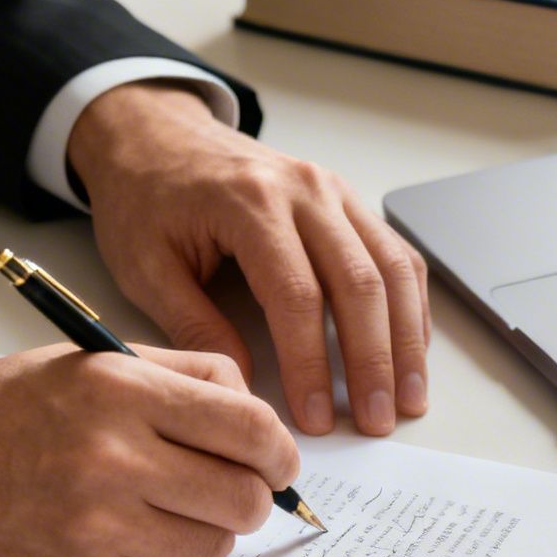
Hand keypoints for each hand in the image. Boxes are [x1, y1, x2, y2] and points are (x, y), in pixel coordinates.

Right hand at [0, 343, 299, 556]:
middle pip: (246, 496)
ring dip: (208, 530)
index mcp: (120, 389)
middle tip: (234, 490)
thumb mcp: (85, 360)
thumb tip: (256, 412)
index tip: (276, 459)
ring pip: (215, 544)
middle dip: (254, 497)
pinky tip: (123, 530)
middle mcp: (114, 455)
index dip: (279, 450)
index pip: (250, 427)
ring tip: (169, 507)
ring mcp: (100, 523)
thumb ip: (176, 374)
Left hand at [67, 81, 430, 436]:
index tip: (315, 417)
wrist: (155, 135)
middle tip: (375, 421)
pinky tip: (410, 348)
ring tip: (407, 398)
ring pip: (392, 268)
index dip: (311, 363)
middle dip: (373, 361)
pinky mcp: (346, 200)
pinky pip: (396, 253)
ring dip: (407, 339)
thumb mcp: (146, 267)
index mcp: (250, 203)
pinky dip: (410, 304)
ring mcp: (333, 191)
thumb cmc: (145, 197)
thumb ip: (195, 326)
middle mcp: (303, 190)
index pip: (297, 295)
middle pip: (359, 283)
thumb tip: (244, 385)